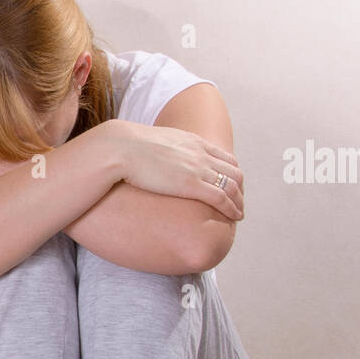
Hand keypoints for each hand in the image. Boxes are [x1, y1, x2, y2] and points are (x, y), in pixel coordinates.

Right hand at [106, 121, 243, 218]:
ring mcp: (198, 168)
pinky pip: (222, 197)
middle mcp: (200, 153)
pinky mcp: (192, 184)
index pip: (223, 156)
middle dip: (239, 188)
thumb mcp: (153, 145)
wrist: (120, 148)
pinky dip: (232, 208)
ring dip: (239, 201)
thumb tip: (151, 160)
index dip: (231, 172)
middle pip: (233, 170)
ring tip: (239, 213)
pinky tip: (234, 217)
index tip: (231, 185)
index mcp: (192, 142)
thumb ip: (160, 151)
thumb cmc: (126, 149)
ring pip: (232, 185)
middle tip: (238, 202)